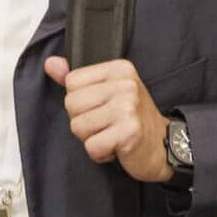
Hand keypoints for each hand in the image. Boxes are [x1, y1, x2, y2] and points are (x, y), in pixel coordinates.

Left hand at [45, 56, 171, 182]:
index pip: (72, 82)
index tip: (102, 107)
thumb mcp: (107, 92)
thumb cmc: (132, 119)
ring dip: (91, 138)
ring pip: (78, 126)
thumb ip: (78, 79)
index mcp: (119, 69)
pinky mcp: (129, 132)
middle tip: (107, 124)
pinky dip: (100, 153)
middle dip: (83, 121)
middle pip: (71, 104)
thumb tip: (51, 64)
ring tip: (112, 135)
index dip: (80, 101)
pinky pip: (92, 146)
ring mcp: (129, 107)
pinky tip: (117, 147)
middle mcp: (125, 85)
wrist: (165, 145)